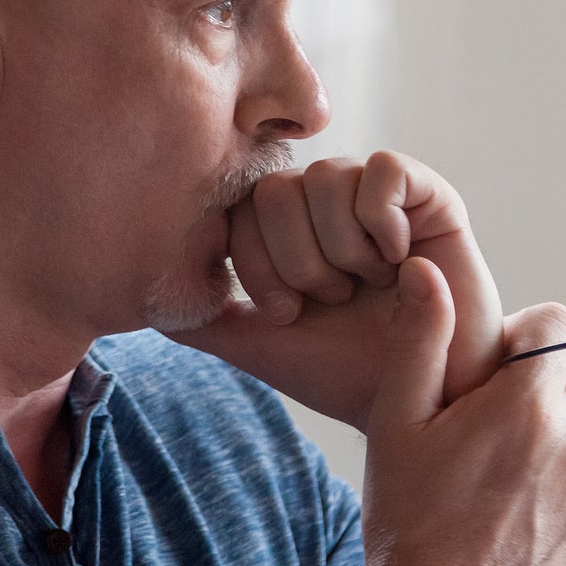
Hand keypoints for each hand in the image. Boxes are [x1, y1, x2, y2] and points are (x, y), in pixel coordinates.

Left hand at [182, 151, 504, 427]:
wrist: (420, 395)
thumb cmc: (345, 371)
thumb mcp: (258, 345)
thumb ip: (202, 317)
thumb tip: (139, 298)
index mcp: (285, 227)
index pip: (238, 207)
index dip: (256, 266)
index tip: (288, 312)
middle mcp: (325, 200)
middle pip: (276, 189)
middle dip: (298, 264)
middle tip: (333, 299)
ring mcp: (374, 192)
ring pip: (325, 178)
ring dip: (343, 252)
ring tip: (370, 284)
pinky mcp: (427, 193)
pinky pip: (382, 170)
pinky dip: (383, 223)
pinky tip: (400, 260)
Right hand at [305, 259, 565, 565]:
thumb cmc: (408, 526)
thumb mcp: (397, 425)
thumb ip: (422, 340)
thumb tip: (427, 273)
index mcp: (526, 405)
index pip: (556, 324)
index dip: (521, 338)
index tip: (490, 369)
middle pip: (559, 387)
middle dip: (523, 401)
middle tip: (472, 443)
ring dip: (543, 448)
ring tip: (489, 491)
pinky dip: (560, 493)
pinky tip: (513, 521)